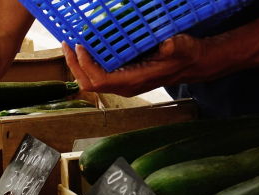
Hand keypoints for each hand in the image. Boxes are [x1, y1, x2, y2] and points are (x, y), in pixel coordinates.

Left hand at [63, 34, 208, 96]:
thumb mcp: (184, 47)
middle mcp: (124, 86)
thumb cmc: (187, 55)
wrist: (192, 64)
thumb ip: (176, 46)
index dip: (86, 65)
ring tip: (69, 44)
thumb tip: (167, 44)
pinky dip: (88, 62)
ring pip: (91, 80)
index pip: (100, 80)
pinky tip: (85, 47)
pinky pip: (98, 74)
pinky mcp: (122, 77)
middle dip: (74, 65)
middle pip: (89, 83)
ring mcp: (121, 83)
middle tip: (65, 44)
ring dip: (77, 64)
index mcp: (134, 81)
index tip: (79, 46)